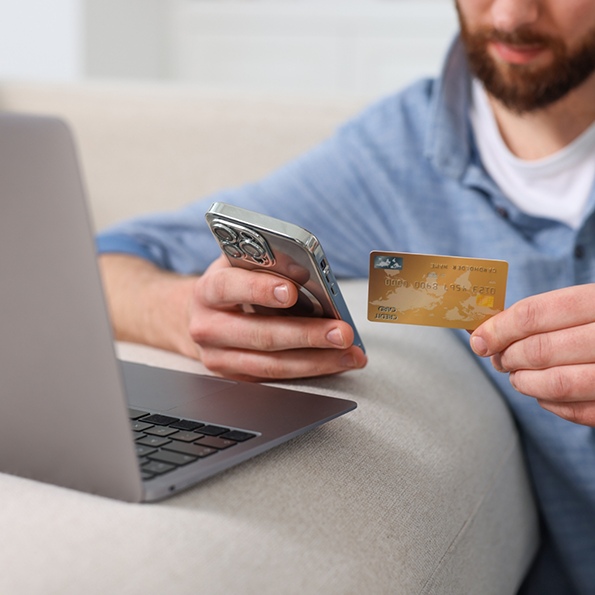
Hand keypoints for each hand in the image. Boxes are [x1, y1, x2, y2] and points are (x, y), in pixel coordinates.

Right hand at [188, 256, 366, 381]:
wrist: (199, 316)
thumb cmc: (230, 285)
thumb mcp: (240, 264)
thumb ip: (266, 263)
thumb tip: (304, 270)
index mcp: (208, 291)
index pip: (229, 288)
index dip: (259, 289)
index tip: (290, 291)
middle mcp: (209, 328)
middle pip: (261, 335)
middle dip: (307, 335)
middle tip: (342, 332)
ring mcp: (220, 359)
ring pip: (273, 365)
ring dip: (318, 361)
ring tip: (350, 353)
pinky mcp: (237, 378)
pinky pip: (279, 378)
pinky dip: (312, 370)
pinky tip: (337, 362)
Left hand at [469, 284, 594, 426]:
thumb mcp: (586, 304)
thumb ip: (542, 315)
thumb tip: (485, 331)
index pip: (535, 313)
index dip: (499, 328)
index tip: (479, 338)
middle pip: (541, 349)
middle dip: (508, 357)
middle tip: (497, 358)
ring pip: (559, 384)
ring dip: (525, 383)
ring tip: (516, 377)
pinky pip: (583, 412)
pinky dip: (553, 405)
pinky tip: (543, 395)